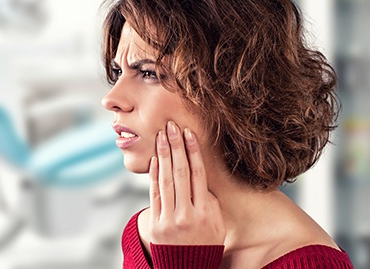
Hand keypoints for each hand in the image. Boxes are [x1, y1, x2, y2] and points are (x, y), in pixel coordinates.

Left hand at [149, 121, 225, 244]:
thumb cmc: (205, 243)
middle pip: (181, 172)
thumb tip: (199, 178)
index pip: (198, 174)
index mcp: (205, 212)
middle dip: (176, 146)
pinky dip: (154, 175)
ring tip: (162, 136)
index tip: (189, 134)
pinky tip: (154, 159)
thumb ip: (209, 201)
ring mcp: (169, 219)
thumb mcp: (217, 224)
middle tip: (171, 126)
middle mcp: (187, 214)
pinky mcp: (155, 223)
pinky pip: (154, 194)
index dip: (193, 152)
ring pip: (166, 180)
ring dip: (163, 155)